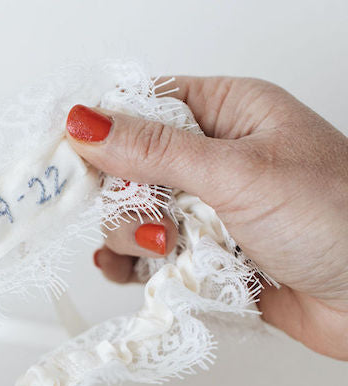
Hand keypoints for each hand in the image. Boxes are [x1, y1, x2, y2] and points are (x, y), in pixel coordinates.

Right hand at [64, 76, 347, 359]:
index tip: (70, 160)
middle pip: (128, 167)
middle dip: (124, 196)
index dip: (101, 131)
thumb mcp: (237, 173)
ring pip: (134, 215)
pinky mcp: (205, 254)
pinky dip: (136, 264)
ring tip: (164, 249)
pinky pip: (150, 255)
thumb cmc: (339, 219)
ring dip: (133, 235)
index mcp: (228, 114)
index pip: (142, 108)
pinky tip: (131, 270)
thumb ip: (155, 150)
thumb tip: (86, 122)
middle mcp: (214, 159)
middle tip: (143, 214)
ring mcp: (208, 210)